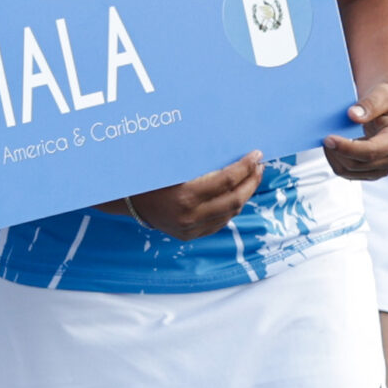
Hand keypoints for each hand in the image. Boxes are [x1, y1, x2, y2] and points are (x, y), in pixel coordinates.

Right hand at [123, 153, 262, 240]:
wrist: (128, 200)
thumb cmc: (151, 175)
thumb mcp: (174, 165)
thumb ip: (202, 162)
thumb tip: (233, 152)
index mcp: (185, 196)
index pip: (226, 181)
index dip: (245, 167)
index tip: (256, 155)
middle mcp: (190, 216)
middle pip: (234, 199)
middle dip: (251, 181)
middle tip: (259, 166)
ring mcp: (190, 229)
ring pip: (231, 213)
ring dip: (245, 194)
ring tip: (252, 179)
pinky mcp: (190, 235)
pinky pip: (220, 223)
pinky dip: (231, 208)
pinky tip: (237, 195)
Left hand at [323, 78, 387, 180]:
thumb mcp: (382, 94)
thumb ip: (369, 104)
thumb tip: (353, 115)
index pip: (370, 152)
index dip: (346, 148)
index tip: (328, 138)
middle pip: (356, 164)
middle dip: (336, 152)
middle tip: (324, 136)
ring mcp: (383, 168)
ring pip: (349, 172)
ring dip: (334, 158)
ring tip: (329, 141)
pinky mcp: (372, 171)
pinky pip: (348, 173)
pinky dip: (337, 162)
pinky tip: (335, 147)